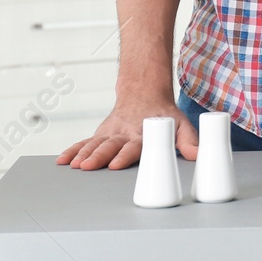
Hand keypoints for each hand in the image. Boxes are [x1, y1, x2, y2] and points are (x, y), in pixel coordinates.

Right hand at [57, 93, 196, 170]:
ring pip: (94, 144)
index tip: (115, 164)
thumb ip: (189, 141)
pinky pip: (85, 142)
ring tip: (74, 165)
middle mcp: (124, 133)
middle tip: (87, 166)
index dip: (124, 155)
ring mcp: (110, 133)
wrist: (145, 94)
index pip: (133, 146)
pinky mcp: (101, 134)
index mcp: (142, 133)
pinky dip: (73, 150)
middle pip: (109, 146)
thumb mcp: (181, 125)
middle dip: (98, 157)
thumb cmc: (165, 115)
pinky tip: (63, 161)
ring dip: (83, 154)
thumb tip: (198, 155)